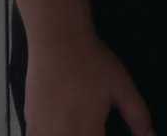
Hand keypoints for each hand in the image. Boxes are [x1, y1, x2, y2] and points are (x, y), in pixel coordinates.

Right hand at [23, 33, 153, 135]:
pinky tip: (57, 128)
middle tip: (94, 127)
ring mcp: (43, 128)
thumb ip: (137, 115)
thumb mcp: (122, 87)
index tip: (103, 131)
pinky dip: (48, 135)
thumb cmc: (92, 62)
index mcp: (89, 129)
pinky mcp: (30, 119)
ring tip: (78, 127)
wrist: (59, 40)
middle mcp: (64, 133)